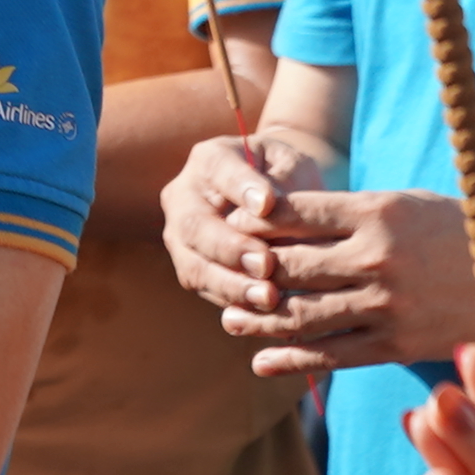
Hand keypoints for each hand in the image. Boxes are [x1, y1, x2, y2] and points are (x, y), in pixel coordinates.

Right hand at [167, 131, 300, 315]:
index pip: (221, 171)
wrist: (277, 200)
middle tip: (266, 264)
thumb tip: (271, 211)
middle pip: (196, 226)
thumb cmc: (288, 177)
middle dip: (231, 249)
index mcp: (209, 160)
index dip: (241, 188)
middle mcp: (184, 198)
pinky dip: (236, 305)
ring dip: (231, 286)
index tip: (268, 203)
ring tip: (269, 298)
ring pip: (195, 267)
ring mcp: (182, 238)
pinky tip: (266, 314)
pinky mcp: (193, 270)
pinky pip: (208, 292)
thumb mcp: (292, 166)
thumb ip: (285, 184)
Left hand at [172, 143, 474, 374]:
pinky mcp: (398, 344)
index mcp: (378, 212)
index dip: (255, 221)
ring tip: (230, 318)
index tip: (229, 224)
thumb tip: (275, 218)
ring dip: (259, 319)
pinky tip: (262, 360)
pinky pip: (333, 354)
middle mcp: (379, 258)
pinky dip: (291, 359)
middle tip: (217, 273)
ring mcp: (388, 305)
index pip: (296, 215)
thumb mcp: (403, 204)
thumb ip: (346, 213)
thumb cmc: (456, 231)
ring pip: (304, 315)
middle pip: (291, 267)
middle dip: (248, 271)